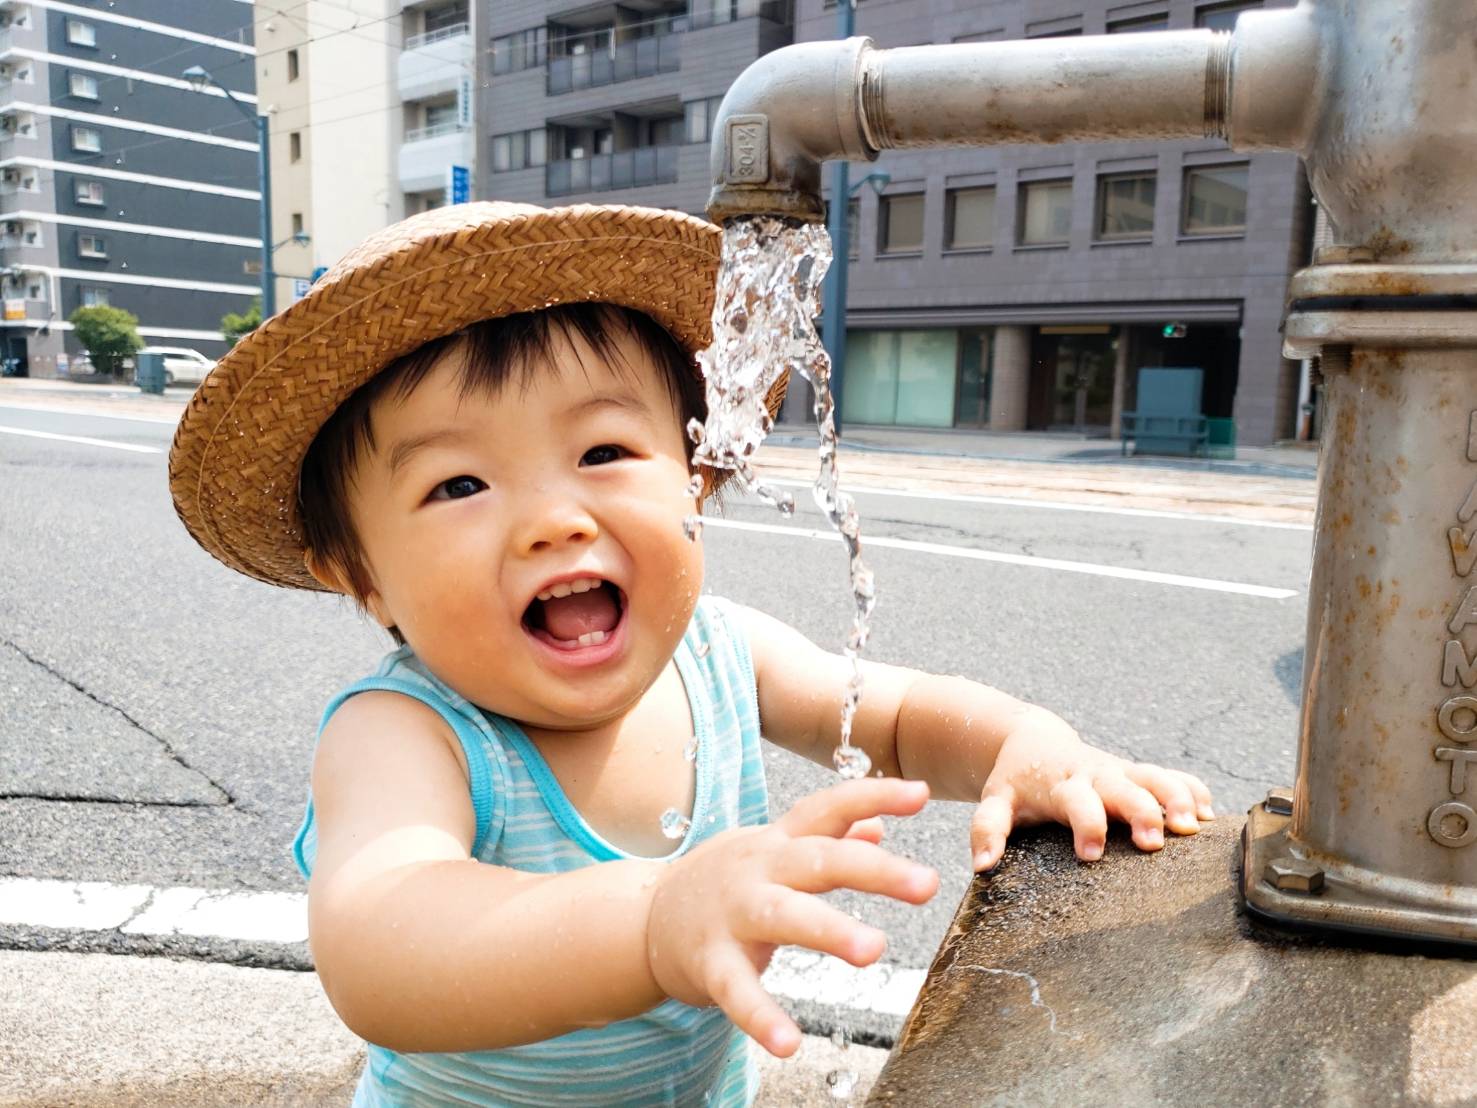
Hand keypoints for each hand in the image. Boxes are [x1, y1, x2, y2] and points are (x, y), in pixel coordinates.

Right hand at [645, 777, 937, 1056]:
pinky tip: (789, 1043)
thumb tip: (879, 824)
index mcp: (780, 842)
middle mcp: (759, 870)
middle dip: (874, 870)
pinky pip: (736, 990)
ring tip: (874, 951)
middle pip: (818, 860)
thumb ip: (826, 838)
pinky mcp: (710, 963)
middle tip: (927, 884)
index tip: (922, 793)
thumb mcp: (774, 851)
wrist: (647, 918)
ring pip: (783, 917)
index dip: (874, 796)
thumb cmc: (731, 883)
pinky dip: (761, 1017)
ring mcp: (732, 915)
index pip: (829, 808)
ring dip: (829, 931)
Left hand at [969, 712, 1214, 871]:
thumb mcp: (996, 801)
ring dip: (1176, 798)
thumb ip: (987, 830)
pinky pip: (1172, 776)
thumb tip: (982, 865)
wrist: (1033, 741)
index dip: (1085, 825)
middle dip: (1142, 812)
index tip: (1091, 854)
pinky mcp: (1137, 772)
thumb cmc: (1016, 781)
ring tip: (1194, 826)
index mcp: (1060, 785)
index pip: (1075, 802)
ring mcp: (1120, 772)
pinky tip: (1211, 815)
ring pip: (1155, 777)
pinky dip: (1193, 790)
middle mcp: (1095, 775)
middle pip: (1124, 789)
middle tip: (1154, 841)